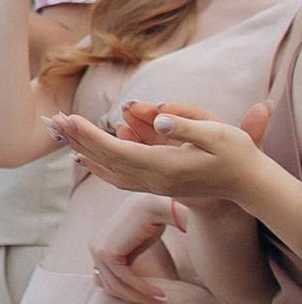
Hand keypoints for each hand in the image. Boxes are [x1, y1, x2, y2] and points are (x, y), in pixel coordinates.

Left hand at [49, 103, 264, 201]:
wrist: (249, 184)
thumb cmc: (237, 154)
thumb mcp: (217, 134)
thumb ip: (184, 126)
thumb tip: (156, 120)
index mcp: (165, 167)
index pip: (118, 151)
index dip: (92, 135)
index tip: (70, 118)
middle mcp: (155, 180)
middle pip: (107, 160)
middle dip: (80, 139)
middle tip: (54, 121)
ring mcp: (155, 185)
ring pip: (109, 170)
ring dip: (85, 151)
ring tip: (62, 135)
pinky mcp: (158, 184)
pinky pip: (119, 177)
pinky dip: (99, 166)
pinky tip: (86, 157)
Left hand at [92, 205, 176, 303]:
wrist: (154, 206)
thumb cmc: (150, 223)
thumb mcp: (133, 248)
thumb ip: (127, 264)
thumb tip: (129, 287)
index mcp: (97, 246)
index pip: (107, 281)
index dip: (128, 294)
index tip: (150, 300)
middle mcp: (93, 248)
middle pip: (111, 287)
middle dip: (136, 299)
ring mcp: (97, 250)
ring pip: (118, 287)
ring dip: (142, 297)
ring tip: (162, 301)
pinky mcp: (107, 253)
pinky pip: (126, 280)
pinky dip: (144, 290)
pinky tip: (159, 294)